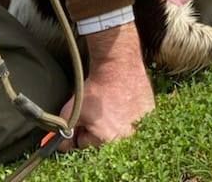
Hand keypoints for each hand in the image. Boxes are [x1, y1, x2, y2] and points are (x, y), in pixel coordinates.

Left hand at [58, 22, 154, 149]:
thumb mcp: (72, 111)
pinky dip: (131, 112)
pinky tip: (124, 100)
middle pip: (105, 138)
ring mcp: (142, 124)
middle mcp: (127, 136)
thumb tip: (60, 145)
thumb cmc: (95, 89)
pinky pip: (138, 118)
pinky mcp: (151, 112)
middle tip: (98, 110)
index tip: (82, 118)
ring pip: (122, 128)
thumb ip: (64, 131)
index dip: (80, 130)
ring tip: (111, 103)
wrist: (118, 66)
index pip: (85, 143)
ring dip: (116, 120)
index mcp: (108, 140)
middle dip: (98, 128)